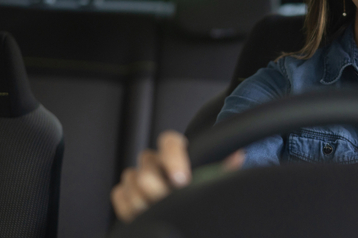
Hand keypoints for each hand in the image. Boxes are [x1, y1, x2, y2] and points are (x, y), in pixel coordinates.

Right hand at [110, 130, 244, 222]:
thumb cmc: (198, 191)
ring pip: (131, 179)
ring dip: (144, 199)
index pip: (170, 142)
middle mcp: (156, 162)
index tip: (181, 180)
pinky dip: (129, 206)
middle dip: (157, 188)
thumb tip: (238, 157)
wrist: (184, 210)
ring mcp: (138, 176)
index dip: (173, 158)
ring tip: (158, 211)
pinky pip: (120, 194)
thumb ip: (223, 169)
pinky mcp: (126, 193)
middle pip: (146, 166)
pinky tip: (143, 215)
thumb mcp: (213, 180)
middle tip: (169, 202)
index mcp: (177, 153)